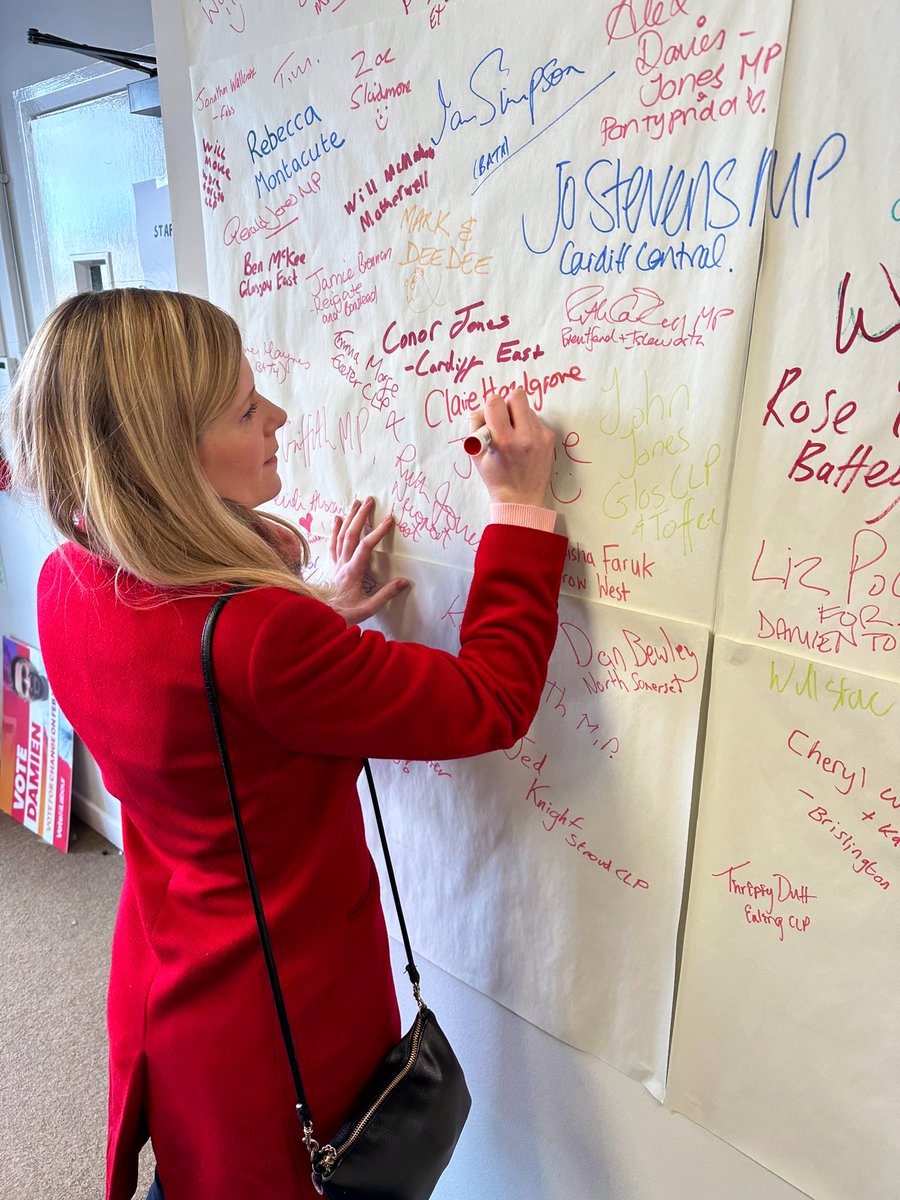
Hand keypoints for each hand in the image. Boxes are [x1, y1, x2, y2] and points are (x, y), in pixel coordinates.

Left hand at [329, 497, 409, 624]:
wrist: (320, 619)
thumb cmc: (345, 615)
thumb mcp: (368, 608)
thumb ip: (386, 594)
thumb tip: (404, 582)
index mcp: (352, 572)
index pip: (366, 547)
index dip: (377, 532)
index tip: (389, 519)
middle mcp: (341, 564)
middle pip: (350, 535)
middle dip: (360, 516)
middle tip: (370, 501)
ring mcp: (335, 564)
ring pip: (340, 536)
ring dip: (348, 518)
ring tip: (356, 503)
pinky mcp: (331, 567)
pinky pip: (332, 544)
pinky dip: (334, 530)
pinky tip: (336, 518)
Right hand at [469, 388, 555, 506]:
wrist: (521, 499)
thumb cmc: (496, 478)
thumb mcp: (477, 455)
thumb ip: (477, 426)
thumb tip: (484, 408)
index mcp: (504, 440)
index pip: (495, 402)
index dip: (490, 407)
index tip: (490, 418)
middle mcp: (525, 436)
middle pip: (517, 395)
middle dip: (507, 404)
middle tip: (504, 420)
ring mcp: (541, 436)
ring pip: (527, 407)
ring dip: (518, 415)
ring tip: (514, 435)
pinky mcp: (549, 438)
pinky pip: (536, 419)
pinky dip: (527, 425)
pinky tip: (524, 442)